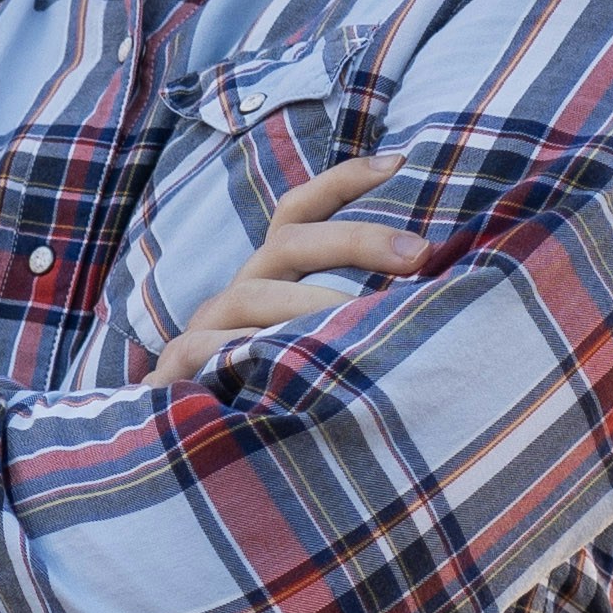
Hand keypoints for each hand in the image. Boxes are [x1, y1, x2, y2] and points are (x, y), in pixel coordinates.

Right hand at [156, 154, 432, 392]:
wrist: (193, 450)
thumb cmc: (274, 388)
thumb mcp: (319, 344)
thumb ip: (358, 316)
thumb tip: (432, 285)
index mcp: (273, 276)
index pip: (299, 211)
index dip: (343, 180)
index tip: (398, 162)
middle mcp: (242, 290)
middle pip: (291, 242)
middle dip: (357, 239)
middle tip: (418, 254)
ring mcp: (209, 326)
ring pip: (254, 296)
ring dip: (311, 303)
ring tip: (358, 318)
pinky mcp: (181, 366)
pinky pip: (206, 349)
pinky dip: (243, 349)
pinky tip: (282, 362)